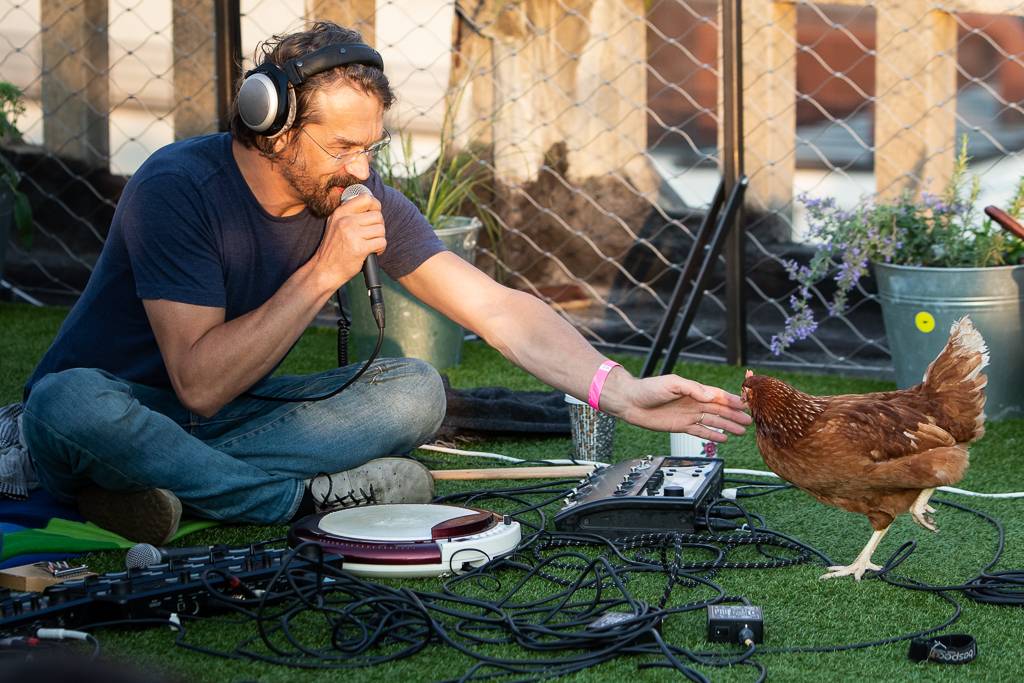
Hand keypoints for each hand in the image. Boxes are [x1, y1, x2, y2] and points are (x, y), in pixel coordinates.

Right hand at [311, 192, 385, 289]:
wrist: (325, 269)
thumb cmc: (333, 248)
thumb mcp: (335, 224)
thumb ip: (349, 213)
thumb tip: (372, 204)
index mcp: (340, 212)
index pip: (366, 198)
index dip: (376, 206)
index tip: (374, 215)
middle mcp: (345, 221)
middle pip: (377, 216)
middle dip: (379, 227)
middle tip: (372, 235)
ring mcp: (352, 234)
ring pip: (381, 230)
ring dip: (380, 238)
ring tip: (371, 244)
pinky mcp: (359, 248)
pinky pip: (381, 242)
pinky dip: (380, 248)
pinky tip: (373, 252)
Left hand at [610, 372, 751, 441]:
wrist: (630, 402)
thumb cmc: (648, 389)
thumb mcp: (672, 383)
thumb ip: (692, 389)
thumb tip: (711, 396)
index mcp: (694, 391)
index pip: (717, 396)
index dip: (732, 401)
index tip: (746, 405)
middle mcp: (693, 403)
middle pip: (719, 410)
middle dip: (735, 415)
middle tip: (750, 421)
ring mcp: (688, 415)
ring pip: (713, 421)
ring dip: (728, 426)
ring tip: (742, 431)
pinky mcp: (681, 426)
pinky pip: (701, 431)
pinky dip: (712, 435)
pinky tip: (724, 439)